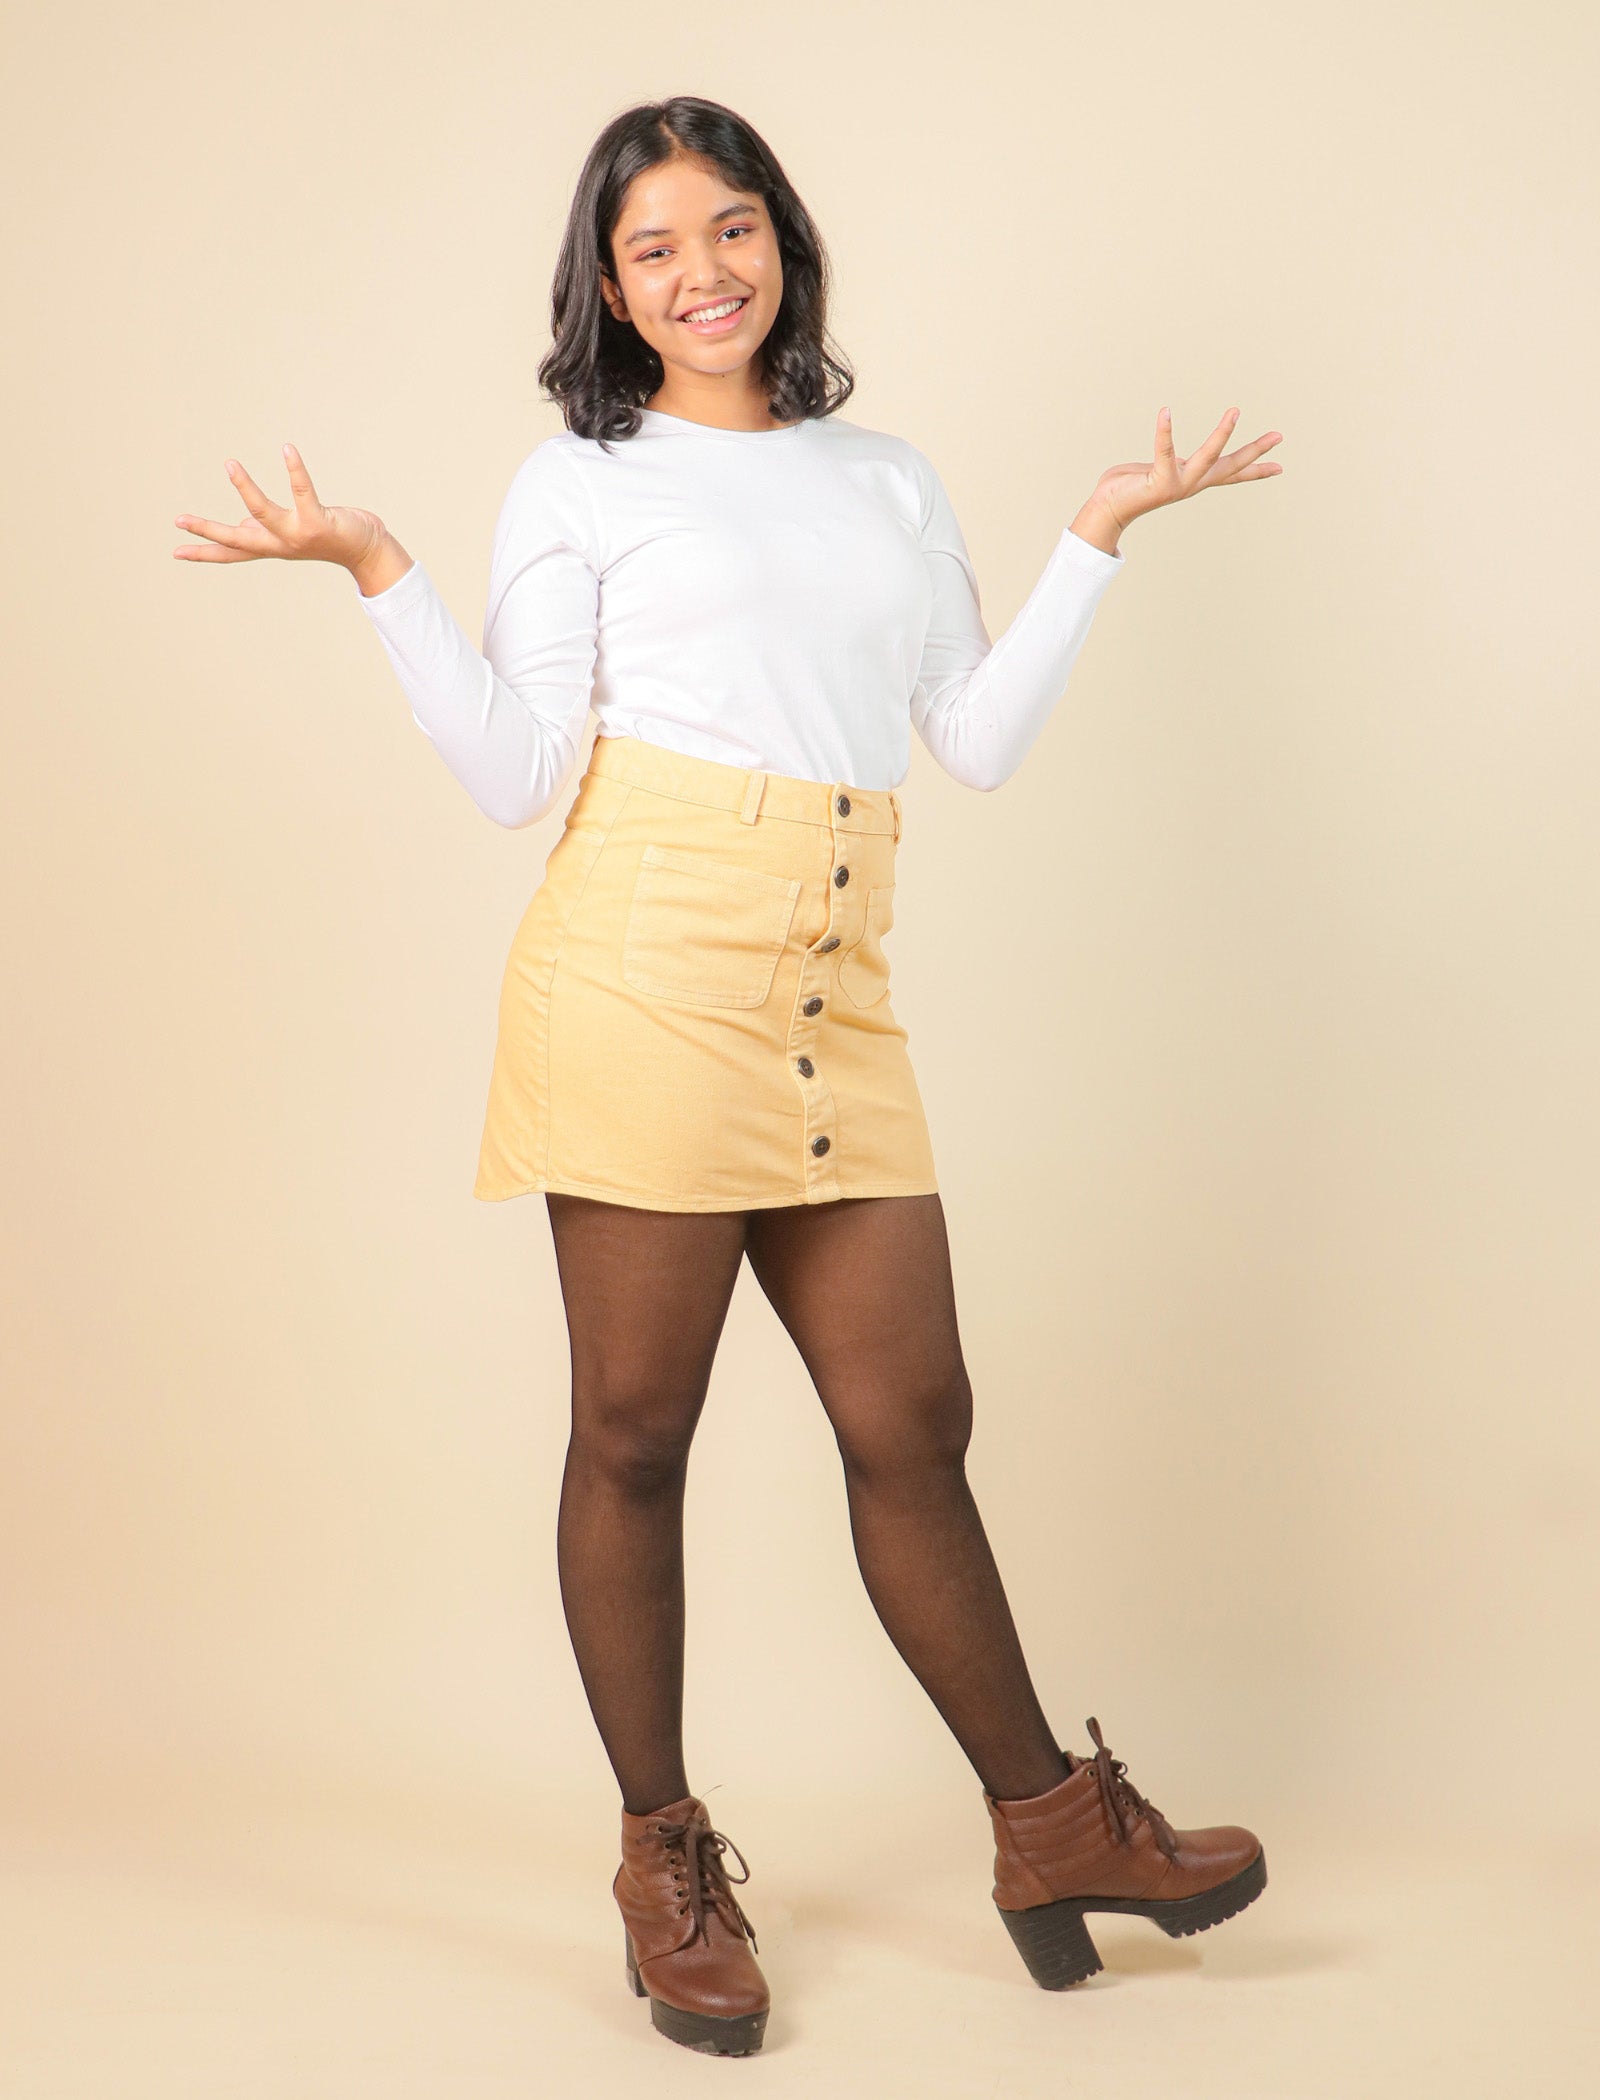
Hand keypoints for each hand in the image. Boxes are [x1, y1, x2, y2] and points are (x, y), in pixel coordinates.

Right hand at [173, 444, 387, 572]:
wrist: (367, 551)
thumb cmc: (327, 538)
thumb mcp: (290, 536)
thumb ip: (265, 531)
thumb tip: (242, 526)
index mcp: (271, 547)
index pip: (232, 553)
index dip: (205, 552)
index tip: (176, 552)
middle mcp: (281, 545)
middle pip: (238, 540)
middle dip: (208, 531)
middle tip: (179, 520)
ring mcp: (298, 535)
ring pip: (264, 513)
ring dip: (245, 488)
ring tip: (229, 464)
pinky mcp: (318, 522)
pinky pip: (303, 491)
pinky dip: (294, 469)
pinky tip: (287, 449)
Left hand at [1074, 407, 1283, 550]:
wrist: (1107, 510)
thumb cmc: (1127, 487)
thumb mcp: (1158, 470)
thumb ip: (1168, 460)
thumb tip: (1170, 455)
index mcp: (1193, 479)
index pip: (1230, 473)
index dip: (1255, 469)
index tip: (1280, 466)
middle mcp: (1190, 484)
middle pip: (1229, 466)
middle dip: (1255, 451)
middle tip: (1279, 435)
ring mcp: (1177, 484)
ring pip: (1206, 457)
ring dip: (1222, 434)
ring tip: (1235, 411)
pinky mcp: (1158, 481)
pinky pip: (1163, 451)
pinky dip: (1164, 431)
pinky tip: (1166, 411)